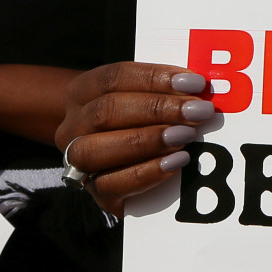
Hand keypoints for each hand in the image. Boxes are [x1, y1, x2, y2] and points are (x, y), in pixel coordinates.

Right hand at [57, 63, 217, 216]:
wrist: (114, 161)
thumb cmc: (135, 118)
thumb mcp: (141, 97)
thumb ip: (162, 91)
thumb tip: (199, 89)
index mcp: (81, 91)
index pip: (114, 77)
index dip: (154, 78)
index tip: (194, 82)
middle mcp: (72, 125)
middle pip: (106, 111)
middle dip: (157, 109)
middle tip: (197, 110)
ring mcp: (77, 161)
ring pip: (97, 149)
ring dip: (148, 140)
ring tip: (186, 135)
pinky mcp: (95, 194)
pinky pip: (112, 184)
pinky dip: (147, 172)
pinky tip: (177, 161)